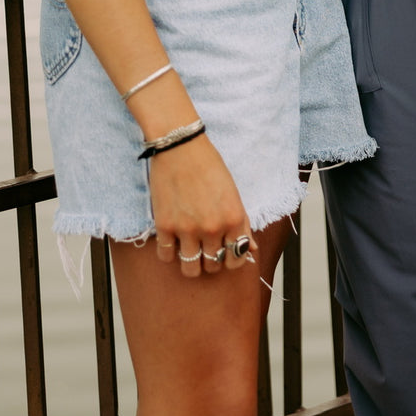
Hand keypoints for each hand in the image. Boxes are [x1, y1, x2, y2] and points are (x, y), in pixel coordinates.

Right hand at [149, 133, 257, 278]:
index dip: (231, 260)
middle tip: (205, 247)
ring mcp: (188, 229)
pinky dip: (169, 254)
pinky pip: (166, 257)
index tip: (225, 254)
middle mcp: (213, 228)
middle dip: (210, 260)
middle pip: (213, 266)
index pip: (236, 259)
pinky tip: (172, 241)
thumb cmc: (209, 165)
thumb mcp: (233, 192)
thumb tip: (251, 249)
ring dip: (191, 263)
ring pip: (190, 269)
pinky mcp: (165, 226)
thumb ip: (242, 223)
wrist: (180, 145)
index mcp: (234, 218)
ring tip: (189, 249)